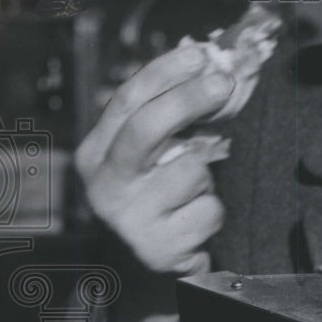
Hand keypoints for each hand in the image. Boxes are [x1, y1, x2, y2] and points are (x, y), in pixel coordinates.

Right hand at [75, 45, 234, 275]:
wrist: (154, 267)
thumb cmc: (159, 200)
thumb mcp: (153, 157)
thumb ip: (172, 119)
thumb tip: (211, 68)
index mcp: (98, 153)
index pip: (129, 101)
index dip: (165, 72)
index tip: (199, 54)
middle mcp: (105, 185)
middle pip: (147, 128)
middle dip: (189, 99)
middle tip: (223, 82)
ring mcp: (130, 218)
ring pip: (190, 171)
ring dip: (207, 180)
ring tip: (193, 195)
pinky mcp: (159, 248)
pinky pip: (209, 210)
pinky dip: (213, 213)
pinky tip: (195, 222)